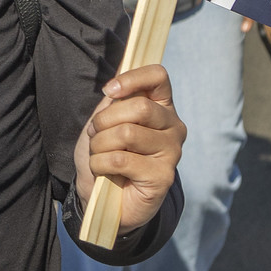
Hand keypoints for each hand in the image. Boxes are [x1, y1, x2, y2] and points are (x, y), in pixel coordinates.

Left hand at [74, 64, 183, 232]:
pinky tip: (104, 171)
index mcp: (162, 107)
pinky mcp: (163, 177)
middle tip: (96, 134)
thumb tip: (120, 75)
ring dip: (99, 144)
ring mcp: (172, 153)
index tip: (109, 90)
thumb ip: (117, 98)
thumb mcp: (106, 120)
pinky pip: (120, 159)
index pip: (158, 76)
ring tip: (100, 154)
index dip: (131, 78)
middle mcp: (173, 127)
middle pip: (139, 107)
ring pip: (126, 133)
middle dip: (104, 120)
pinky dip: (100, 163)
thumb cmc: (105, 153)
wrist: (102, 195)